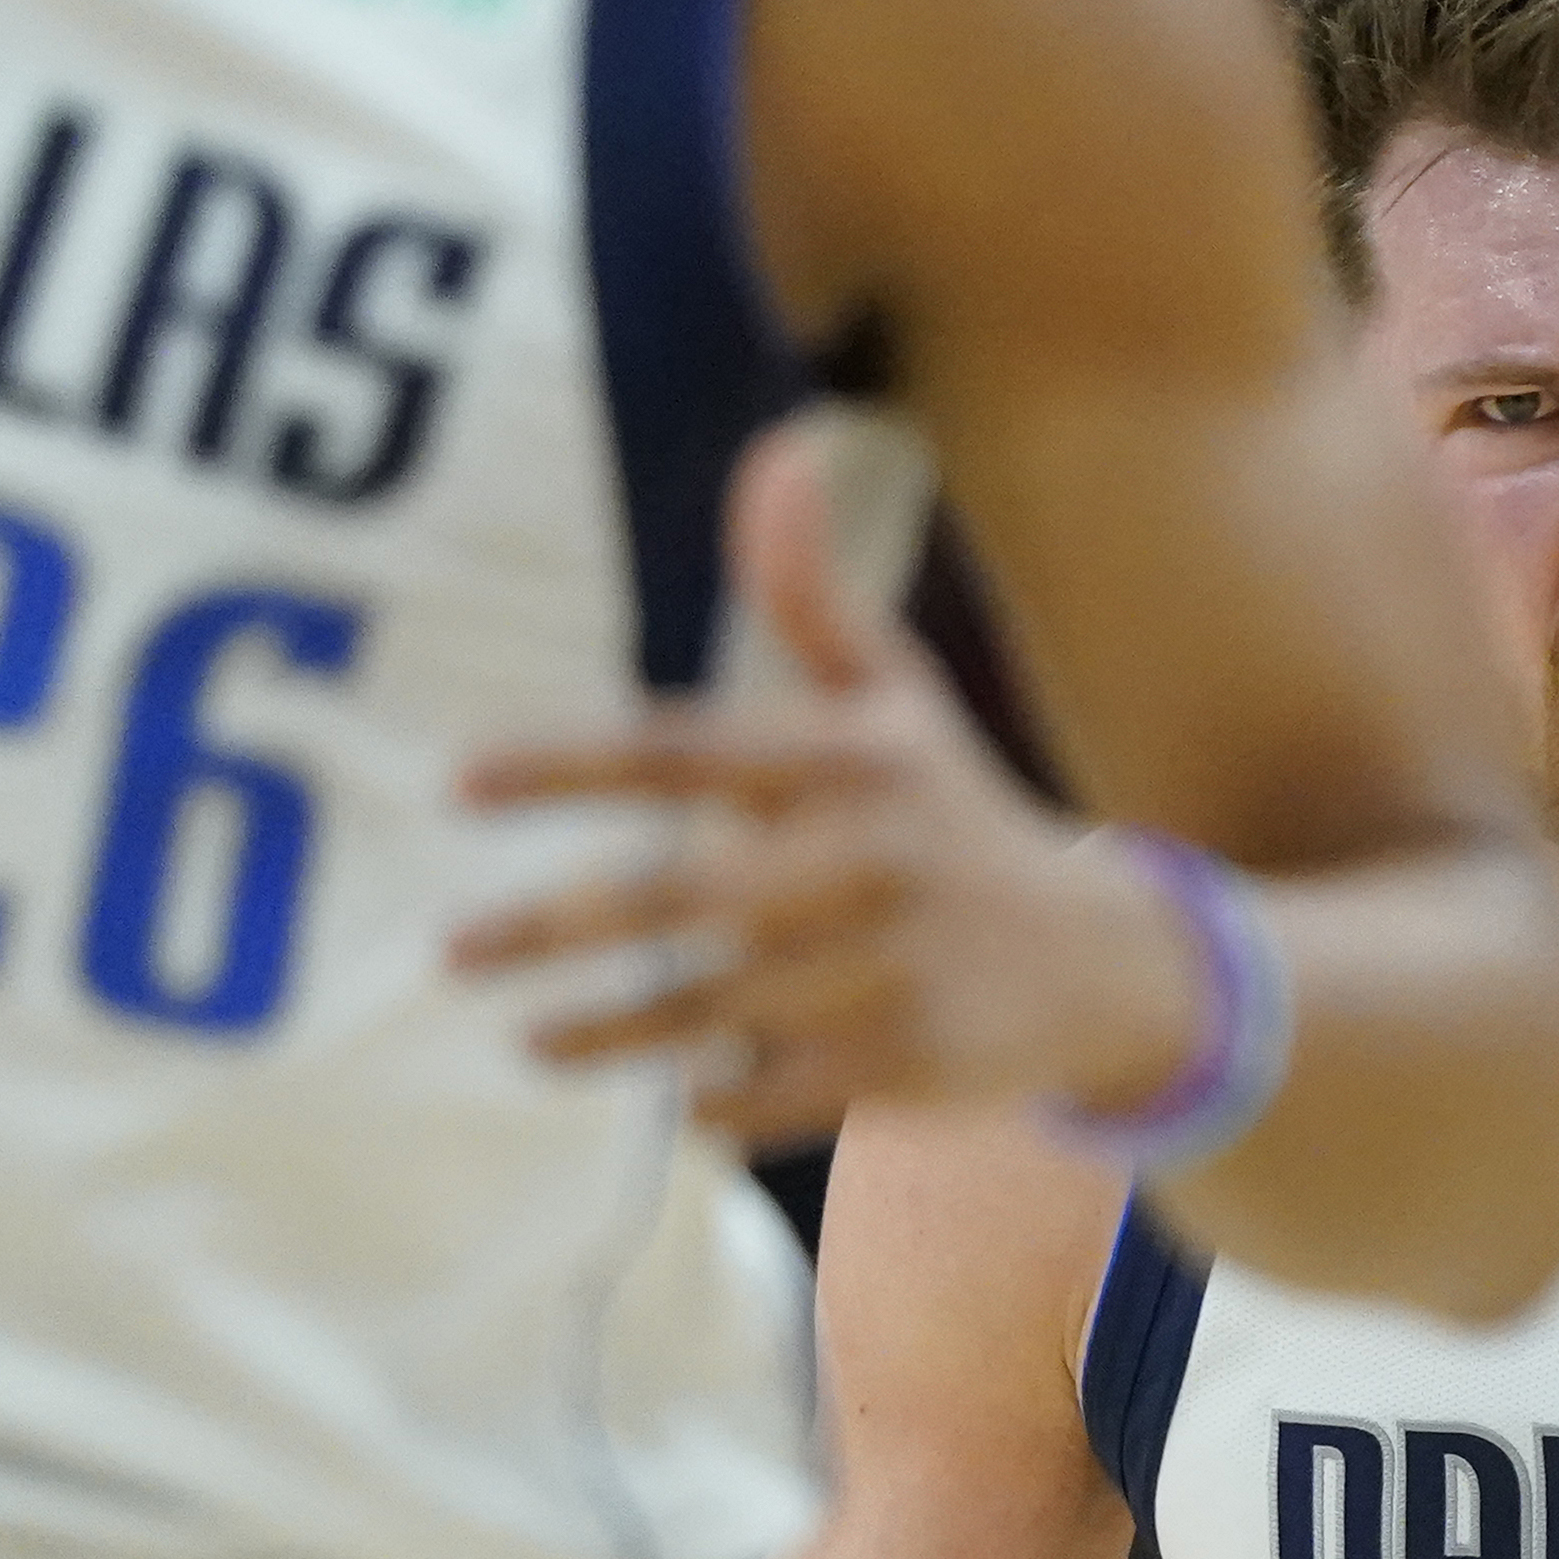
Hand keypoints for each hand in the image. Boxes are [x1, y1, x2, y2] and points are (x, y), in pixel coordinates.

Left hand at [449, 422, 1197, 1144]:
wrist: (1105, 963)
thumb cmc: (959, 819)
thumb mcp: (901, 702)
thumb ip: (814, 595)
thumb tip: (778, 455)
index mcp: (852, 761)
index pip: (684, 750)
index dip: (567, 763)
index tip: (460, 784)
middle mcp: (870, 859)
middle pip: (680, 895)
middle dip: (554, 927)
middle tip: (453, 949)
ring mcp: (888, 968)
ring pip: (710, 1008)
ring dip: (607, 1033)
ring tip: (527, 1039)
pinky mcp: (903, 1062)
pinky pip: (768, 1093)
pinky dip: (707, 1103)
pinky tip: (666, 1094)